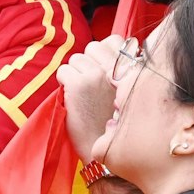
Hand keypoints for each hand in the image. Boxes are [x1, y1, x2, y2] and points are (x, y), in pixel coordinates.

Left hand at [59, 37, 123, 159]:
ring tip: (83, 95)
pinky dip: (64, 83)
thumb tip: (109, 49)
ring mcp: (95, 76)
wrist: (106, 152)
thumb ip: (123, 72)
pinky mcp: (77, 85)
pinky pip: (63, 71)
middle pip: (92, 47)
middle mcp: (114, 69)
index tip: (102, 70)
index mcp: (130, 70)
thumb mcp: (130, 94)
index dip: (104, 54)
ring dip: (75, 74)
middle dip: (88, 63)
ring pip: (75, 59)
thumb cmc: (117, 124)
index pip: (113, 41)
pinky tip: (73, 99)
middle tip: (90, 86)